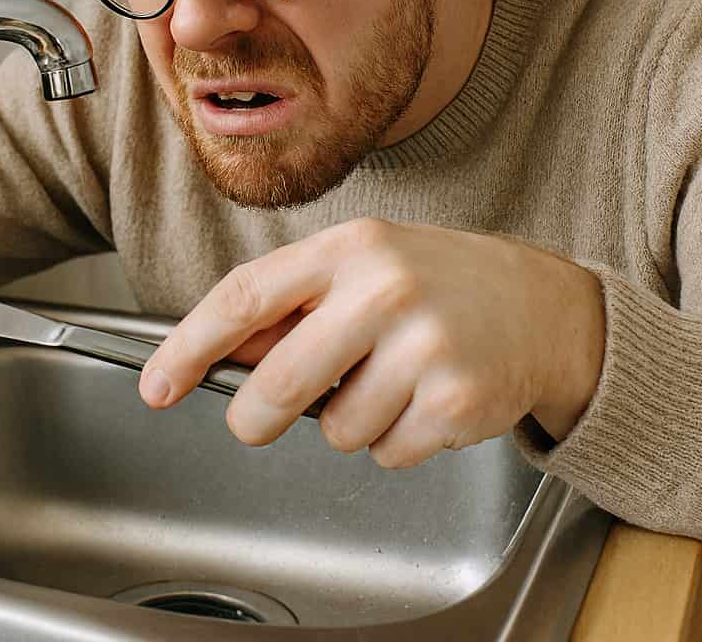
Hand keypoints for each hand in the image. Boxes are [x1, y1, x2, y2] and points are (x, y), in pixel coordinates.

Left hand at [138, 218, 605, 466]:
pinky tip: (425, 401)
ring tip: (390, 382)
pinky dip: (395, 443)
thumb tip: (215, 353)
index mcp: (349, 248)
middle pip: (279, 384)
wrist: (544, 308)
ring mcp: (425, 346)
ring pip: (334, 430)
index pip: (245, 297)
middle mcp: (386, 290)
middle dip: (256, 417)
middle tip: (261, 420)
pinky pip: (386, 454)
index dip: (189, 347)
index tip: (157, 385)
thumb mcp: (363, 267)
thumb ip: (291, 304)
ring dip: (348, 423)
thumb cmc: (438, 285)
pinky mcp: (456, 401)